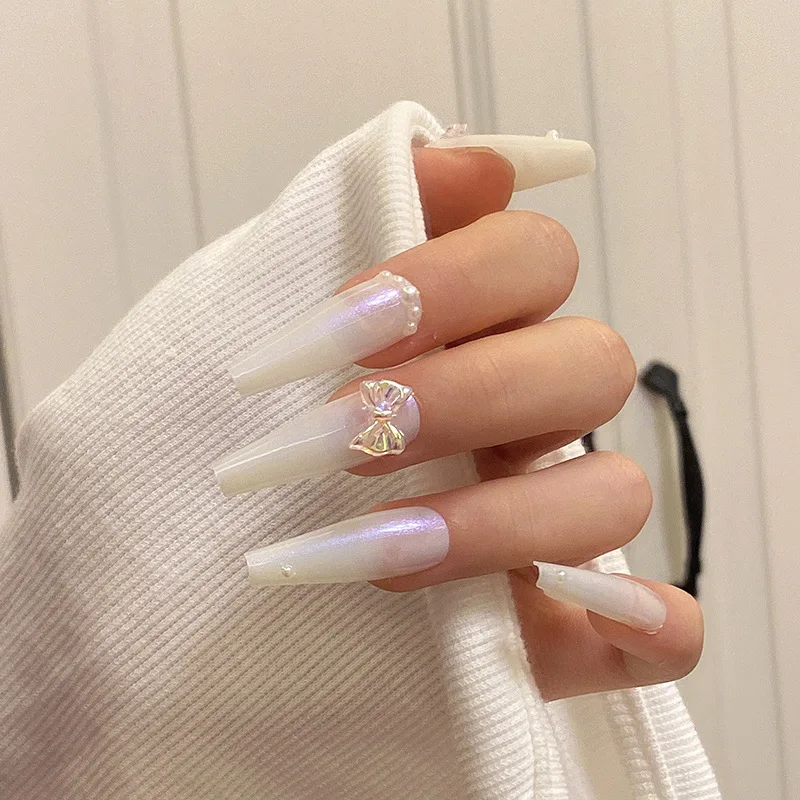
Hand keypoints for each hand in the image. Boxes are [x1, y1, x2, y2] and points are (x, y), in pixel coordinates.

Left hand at [219, 144, 703, 700]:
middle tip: (336, 442)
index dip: (445, 282)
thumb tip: (473, 161)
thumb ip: (343, 224)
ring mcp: (551, 526)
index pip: (529, 258)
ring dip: (494, 522)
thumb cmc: (210, 432)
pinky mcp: (564, 628)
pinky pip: (663, 626)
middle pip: (589, 364)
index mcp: (474, 338)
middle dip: (458, 400)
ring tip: (370, 551)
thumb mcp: (248, 310)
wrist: (178, 566)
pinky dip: (650, 622)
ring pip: (615, 493)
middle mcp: (527, 420)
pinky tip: (586, 625)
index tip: (325, 331)